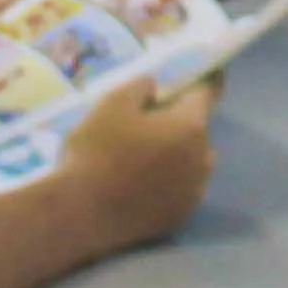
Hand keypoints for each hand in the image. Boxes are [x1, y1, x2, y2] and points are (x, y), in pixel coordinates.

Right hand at [48, 68, 219, 244]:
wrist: (80, 215)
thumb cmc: (97, 152)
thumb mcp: (112, 103)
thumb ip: (141, 86)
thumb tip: (155, 85)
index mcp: (191, 126)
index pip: (207, 92)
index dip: (205, 78)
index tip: (207, 70)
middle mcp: (202, 159)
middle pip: (196, 129)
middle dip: (179, 121)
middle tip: (148, 119)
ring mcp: (193, 192)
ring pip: (190, 161)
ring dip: (175, 154)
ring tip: (141, 155)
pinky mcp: (178, 218)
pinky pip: (179, 189)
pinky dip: (167, 182)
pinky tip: (139, 184)